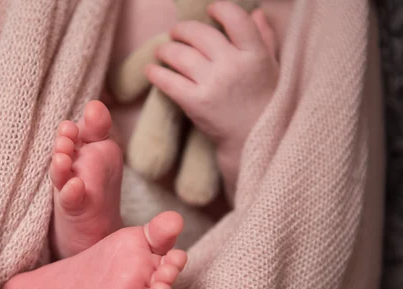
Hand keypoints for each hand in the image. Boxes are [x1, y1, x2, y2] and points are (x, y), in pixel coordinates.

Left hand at [146, 2, 278, 195]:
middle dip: (182, 29)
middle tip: (176, 32)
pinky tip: (151, 70)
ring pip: (180, 55)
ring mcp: (213, 84)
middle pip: (200, 34)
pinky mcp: (196, 103)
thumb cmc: (264, 102)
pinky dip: (156, 73)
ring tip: (162, 50)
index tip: (210, 9)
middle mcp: (233, 65)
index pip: (236, 19)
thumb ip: (264, 38)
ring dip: (166, 49)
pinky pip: (169, 81)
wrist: (253, 141)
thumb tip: (256, 11)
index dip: (220, 8)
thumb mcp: (271, 68)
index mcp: (254, 54)